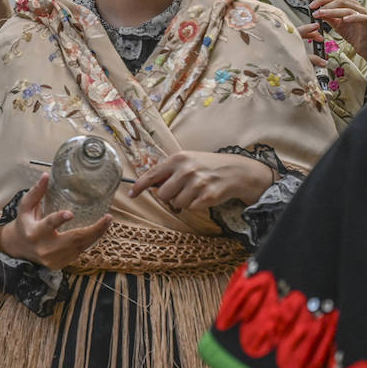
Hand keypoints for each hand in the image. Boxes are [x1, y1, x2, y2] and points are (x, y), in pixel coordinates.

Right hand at [0, 174, 111, 269]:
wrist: (20, 248)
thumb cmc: (25, 224)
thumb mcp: (26, 207)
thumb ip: (36, 192)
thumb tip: (46, 175)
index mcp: (34, 232)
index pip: (48, 225)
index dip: (59, 220)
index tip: (70, 213)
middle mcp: (44, 248)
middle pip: (72, 240)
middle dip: (93, 230)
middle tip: (107, 218)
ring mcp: (53, 259)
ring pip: (80, 247)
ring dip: (95, 235)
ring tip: (107, 222)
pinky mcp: (60, 264)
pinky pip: (79, 252)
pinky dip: (89, 241)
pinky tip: (97, 231)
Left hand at [129, 151, 273, 211]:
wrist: (235, 171)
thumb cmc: (206, 166)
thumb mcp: (187, 160)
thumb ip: (168, 171)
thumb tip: (148, 184)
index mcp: (178, 159)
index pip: (151, 175)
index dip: (139, 187)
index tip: (131, 195)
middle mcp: (186, 170)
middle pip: (162, 194)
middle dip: (169, 195)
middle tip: (181, 189)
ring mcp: (197, 183)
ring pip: (176, 204)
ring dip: (183, 201)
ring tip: (194, 191)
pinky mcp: (207, 197)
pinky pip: (190, 208)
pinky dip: (195, 205)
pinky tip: (203, 195)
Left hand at [307, 0, 366, 63]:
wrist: (365, 47)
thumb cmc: (353, 35)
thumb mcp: (337, 25)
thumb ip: (328, 18)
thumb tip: (317, 11)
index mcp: (349, 5)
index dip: (322, 0)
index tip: (312, 5)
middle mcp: (356, 7)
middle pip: (340, 0)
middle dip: (325, 4)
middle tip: (315, 9)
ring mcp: (362, 14)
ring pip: (347, 8)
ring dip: (332, 11)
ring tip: (322, 13)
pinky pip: (360, 17)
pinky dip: (351, 17)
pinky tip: (343, 19)